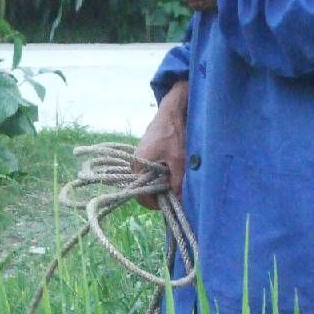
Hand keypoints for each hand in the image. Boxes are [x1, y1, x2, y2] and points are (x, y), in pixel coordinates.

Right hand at [135, 80, 186, 209]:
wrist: (171, 112)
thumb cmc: (173, 133)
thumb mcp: (178, 159)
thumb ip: (177, 181)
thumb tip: (179, 198)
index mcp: (138, 165)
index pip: (140, 194)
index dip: (154, 202)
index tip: (167, 202)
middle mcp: (134, 162)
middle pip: (142, 187)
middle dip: (157, 192)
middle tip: (172, 192)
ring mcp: (138, 157)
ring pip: (146, 178)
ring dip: (158, 182)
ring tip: (173, 180)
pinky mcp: (144, 152)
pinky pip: (148, 169)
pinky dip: (158, 173)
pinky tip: (170, 169)